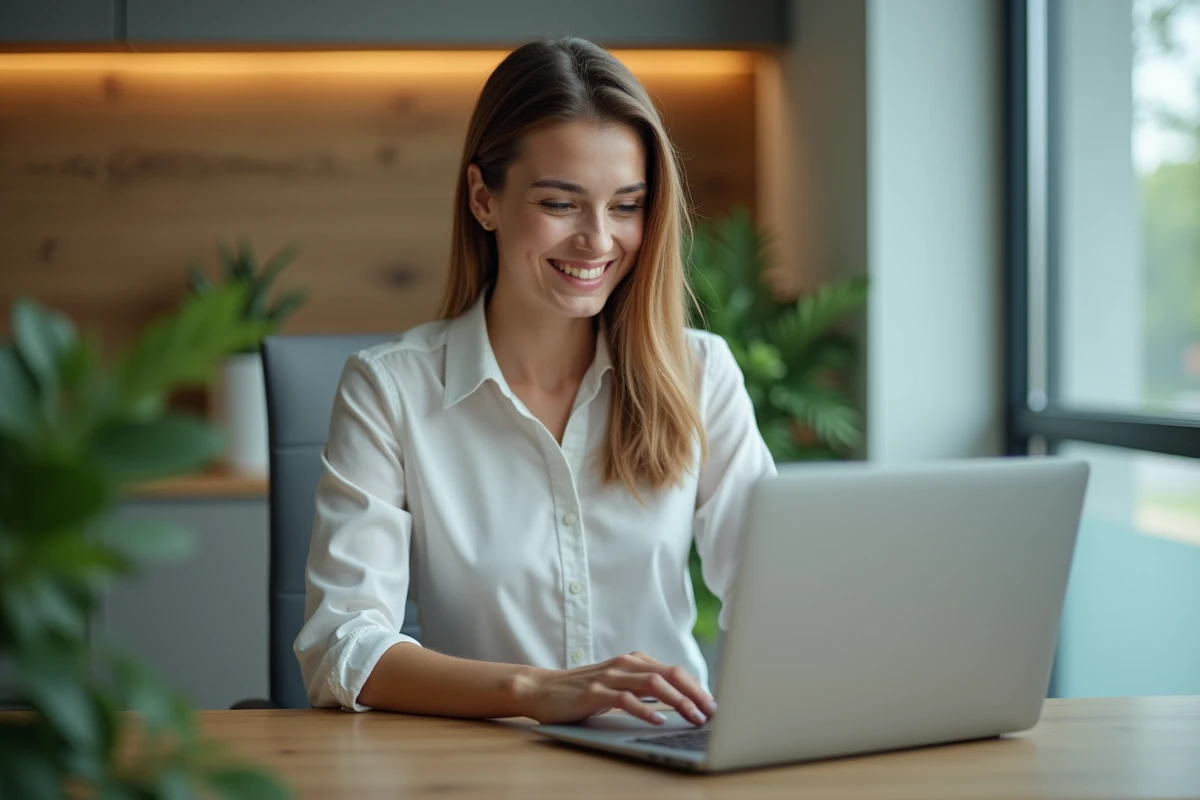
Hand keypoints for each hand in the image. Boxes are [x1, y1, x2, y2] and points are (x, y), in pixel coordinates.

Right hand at [513, 651, 716, 725]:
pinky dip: (645, 710)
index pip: (675, 670)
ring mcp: (610, 676)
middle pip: (670, 674)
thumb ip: (643, 687)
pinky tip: (658, 720)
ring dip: (678, 702)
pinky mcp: (595, 691)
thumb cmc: (583, 691)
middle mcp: (625, 664)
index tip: (713, 705)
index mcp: (634, 661)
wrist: (542, 689)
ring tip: (694, 717)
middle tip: (712, 713)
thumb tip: (679, 703)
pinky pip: (626, 699)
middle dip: (695, 693)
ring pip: (653, 684)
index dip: (697, 687)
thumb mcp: (618, 685)